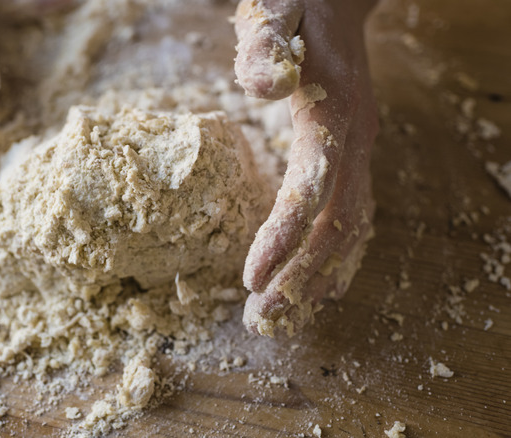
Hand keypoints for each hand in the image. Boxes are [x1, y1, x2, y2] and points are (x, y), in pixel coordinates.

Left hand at [234, 0, 378, 335]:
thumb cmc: (297, 5)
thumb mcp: (274, 12)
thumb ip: (265, 46)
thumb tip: (263, 89)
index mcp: (335, 114)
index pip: (312, 190)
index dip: (284, 238)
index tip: (252, 278)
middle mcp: (357, 140)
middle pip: (337, 224)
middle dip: (302, 276)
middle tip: (263, 318)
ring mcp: (361, 149)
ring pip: (350, 227)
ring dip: (319, 276)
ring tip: (283, 314)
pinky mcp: (354, 153)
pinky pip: (354, 215)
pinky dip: (338, 256)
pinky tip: (322, 285)